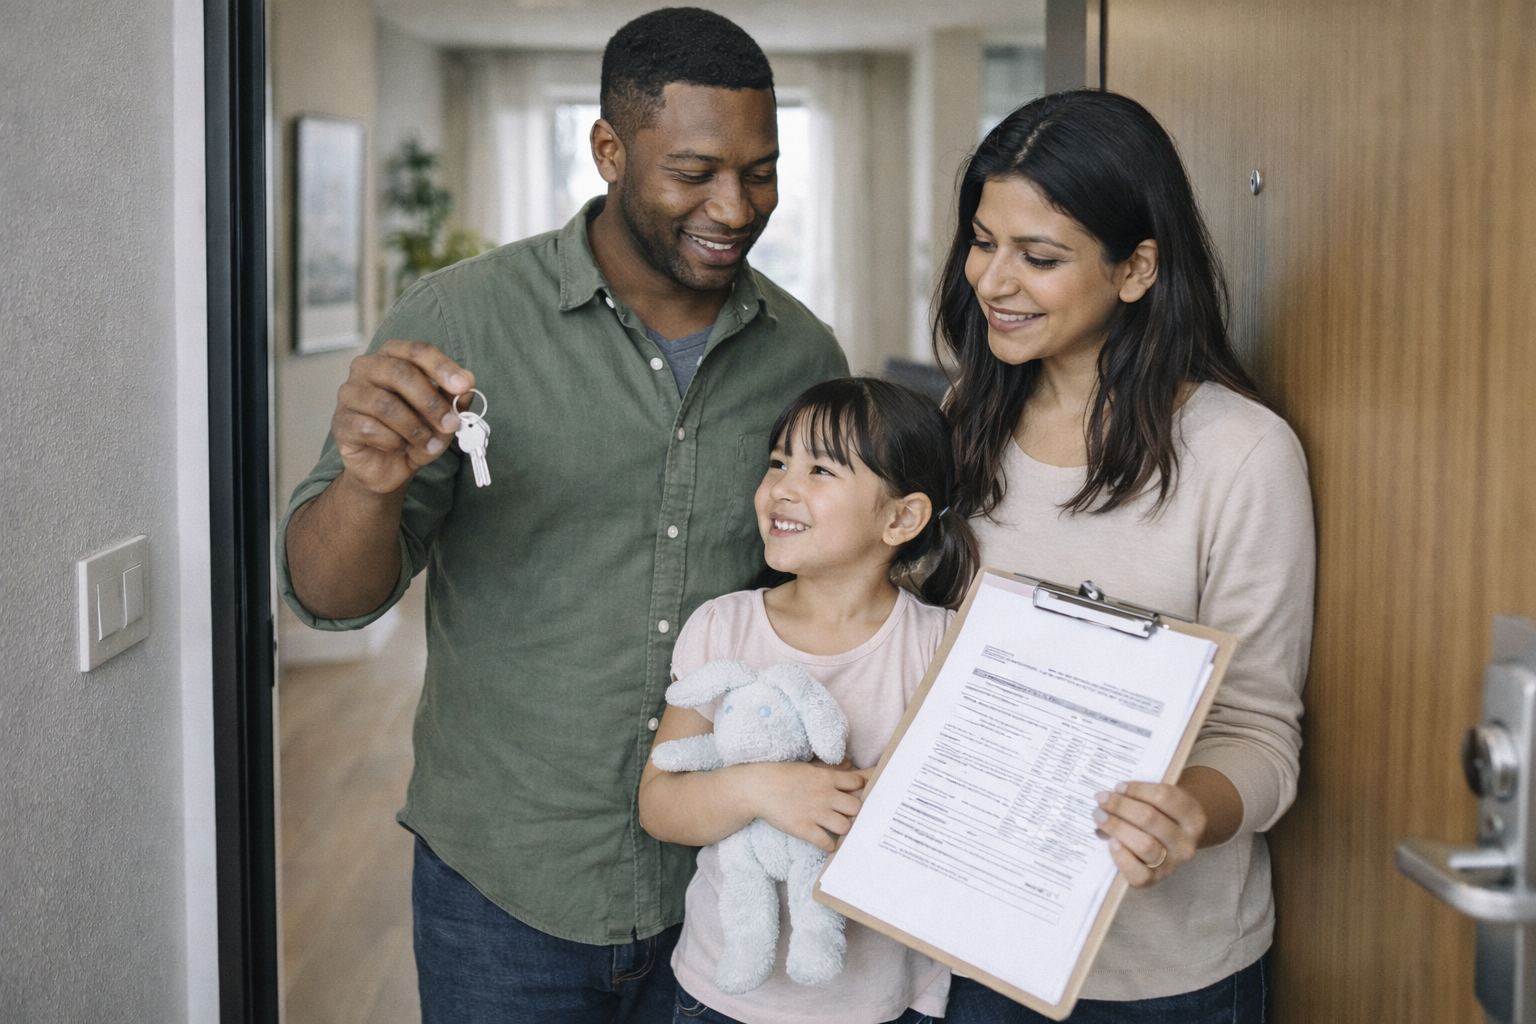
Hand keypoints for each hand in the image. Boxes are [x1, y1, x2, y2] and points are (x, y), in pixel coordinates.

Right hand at [332, 339, 475, 494]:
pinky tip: (401, 448)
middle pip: (401, 373)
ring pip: (385, 405)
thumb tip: (466, 387)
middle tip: (450, 424)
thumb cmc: (413, 434)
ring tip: (429, 444)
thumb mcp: (441, 418)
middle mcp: (367, 368)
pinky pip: (369, 428)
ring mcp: (350, 393)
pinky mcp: (341, 421)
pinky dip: (394, 442)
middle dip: (431, 402)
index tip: (464, 385)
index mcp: (393, 357)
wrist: (387, 469)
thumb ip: (454, 401)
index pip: (417, 350)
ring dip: (415, 428)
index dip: (442, 366)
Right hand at [742, 761, 867, 852]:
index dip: (860, 790)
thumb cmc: (782, 775)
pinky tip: (826, 841)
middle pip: (856, 807)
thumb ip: (830, 770)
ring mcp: (815, 813)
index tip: (854, 795)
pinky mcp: (803, 829)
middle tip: (848, 815)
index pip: (858, 783)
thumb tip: (849, 763)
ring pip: (846, 827)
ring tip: (837, 829)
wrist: (757, 787)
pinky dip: (829, 845)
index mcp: (826, 778)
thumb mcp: (808, 767)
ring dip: (843, 829)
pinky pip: (827, 843)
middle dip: (854, 812)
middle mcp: (824, 795)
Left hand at [1092, 781, 1206, 887]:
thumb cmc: (1160, 816)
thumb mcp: (1161, 801)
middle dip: (1120, 806)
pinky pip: (1138, 873)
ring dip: (1117, 827)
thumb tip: (1110, 794)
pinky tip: (1111, 842)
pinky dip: (1122, 857)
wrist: (1169, 844)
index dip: (1138, 789)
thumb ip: (1143, 795)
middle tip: (1100, 799)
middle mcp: (1186, 842)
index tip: (1118, 786)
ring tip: (1099, 816)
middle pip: (1149, 819)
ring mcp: (1173, 863)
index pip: (1165, 797)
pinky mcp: (1156, 879)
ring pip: (1144, 844)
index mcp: (1193, 816)